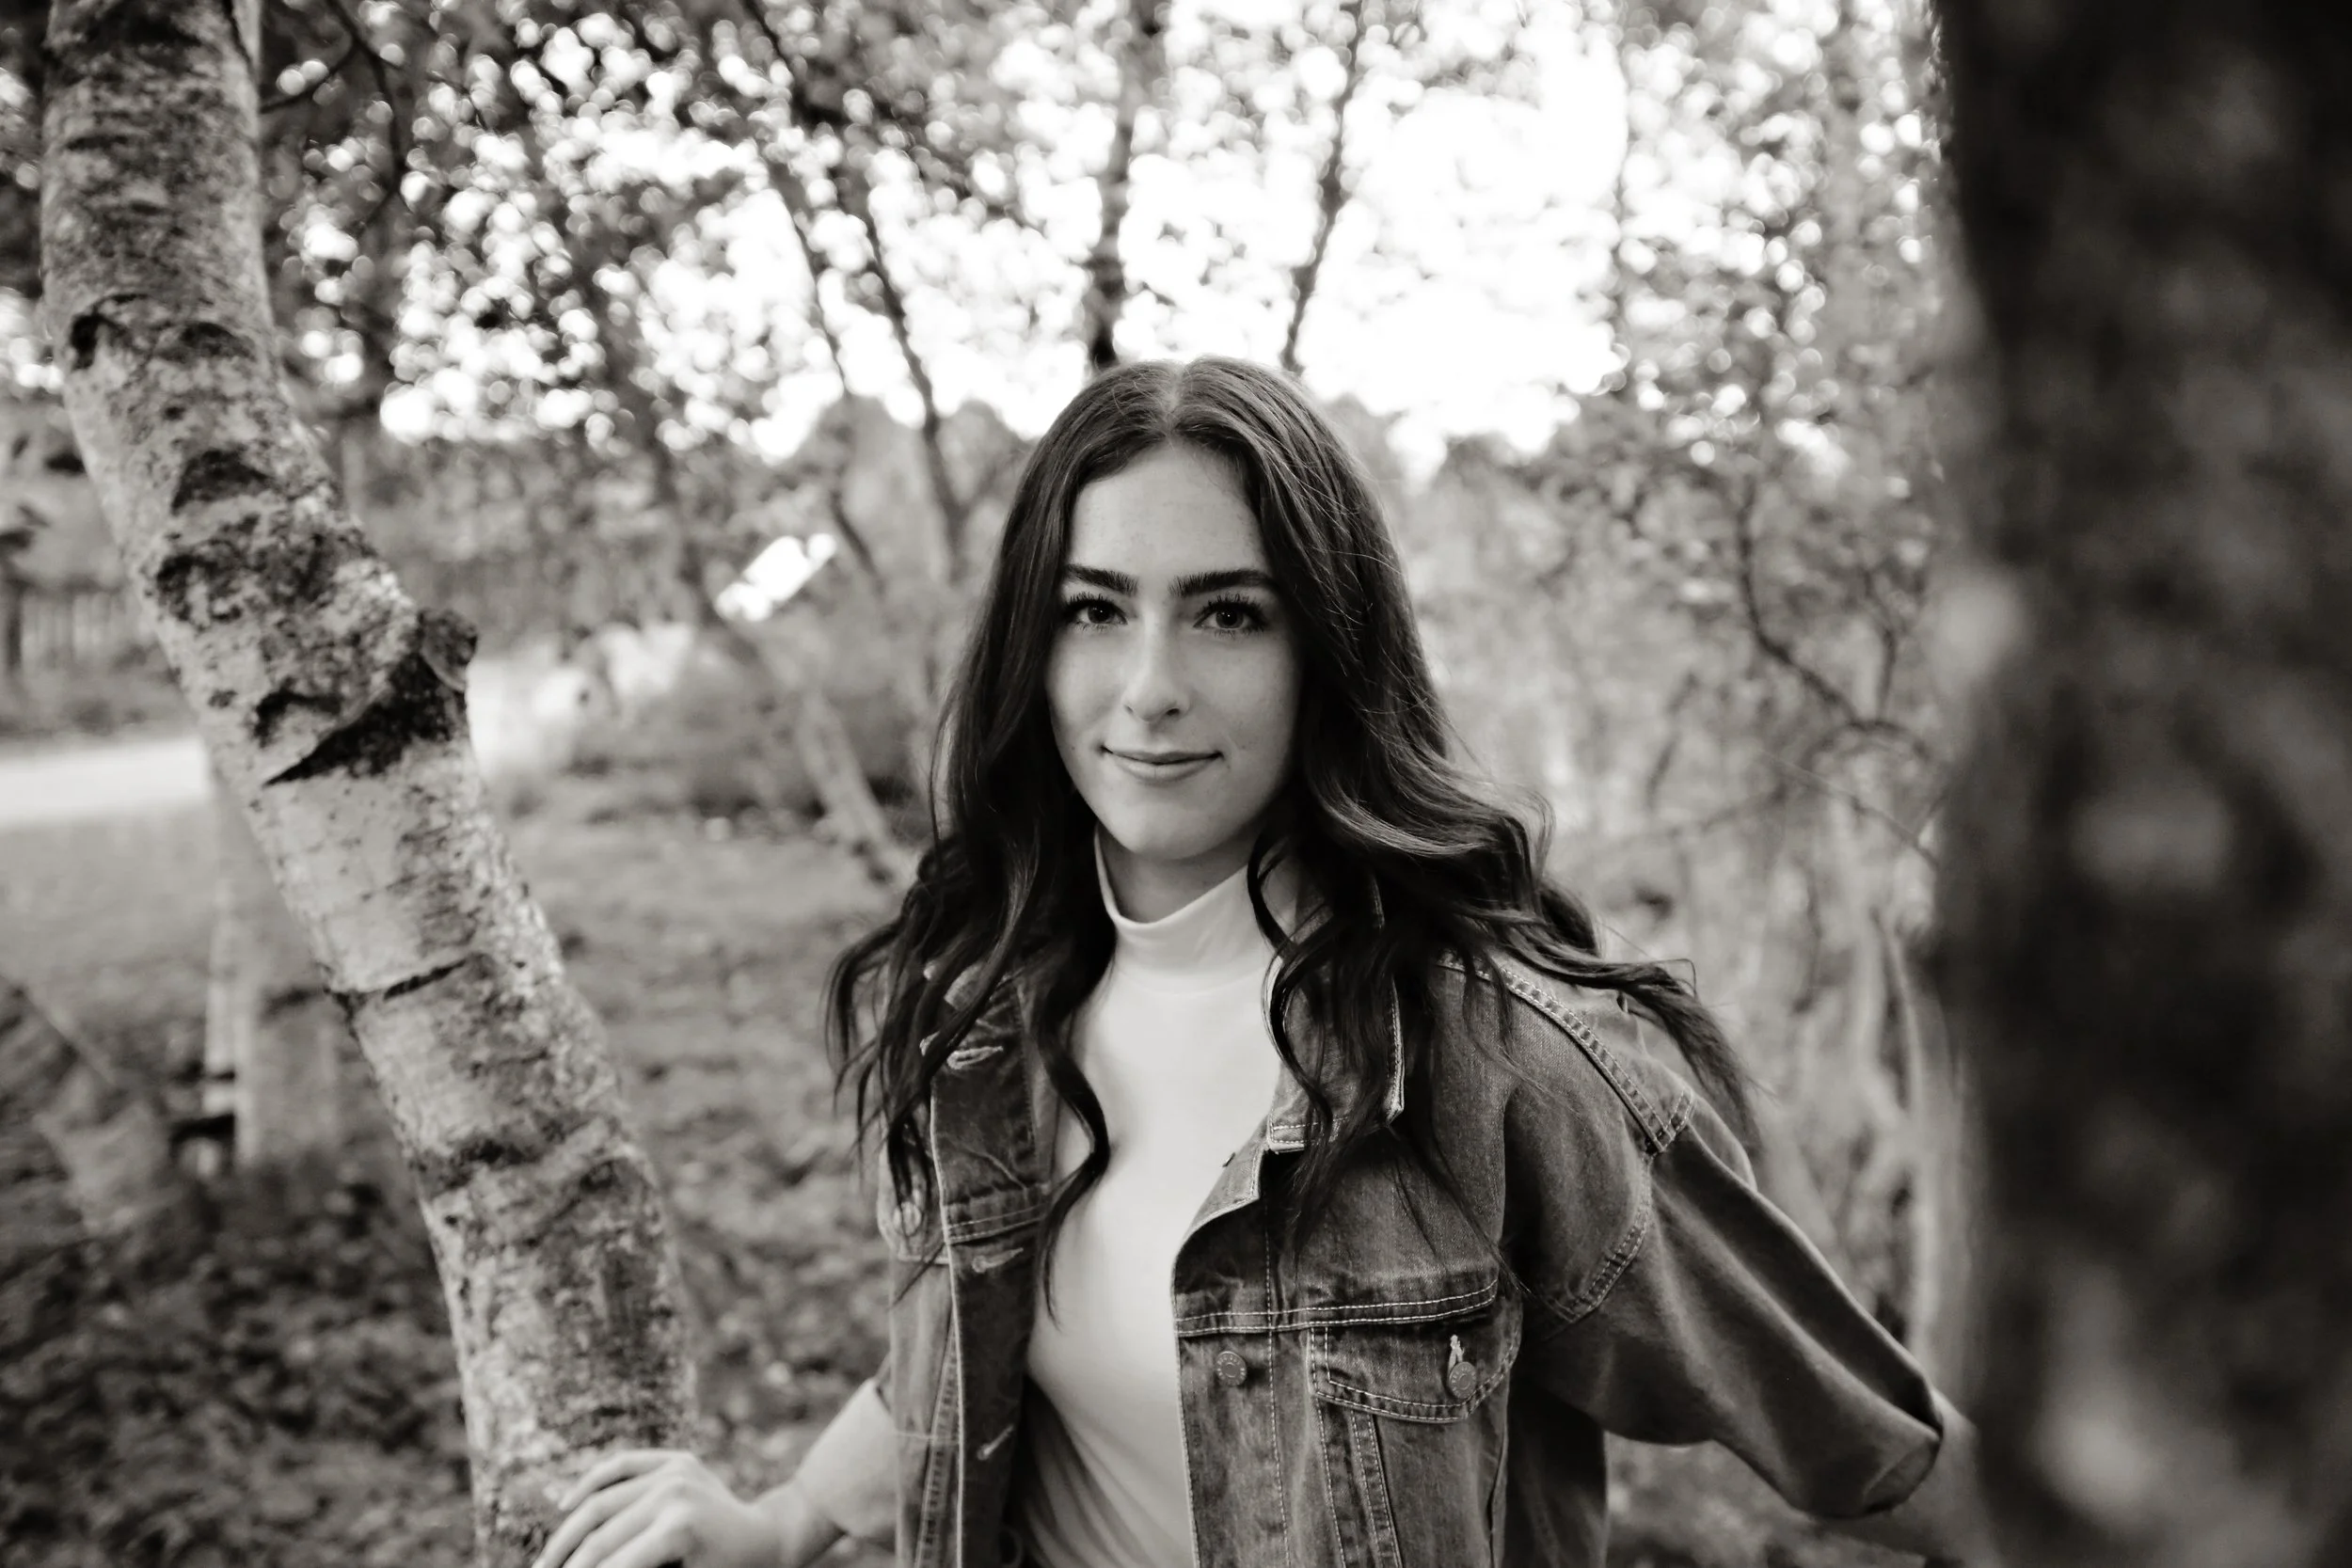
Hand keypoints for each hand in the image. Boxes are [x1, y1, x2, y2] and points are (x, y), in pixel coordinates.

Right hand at [532, 1450, 781, 1567]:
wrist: (767, 1538)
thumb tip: (595, 1565)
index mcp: (678, 1529)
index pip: (610, 1562)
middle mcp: (673, 1493)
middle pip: (600, 1535)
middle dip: (569, 1562)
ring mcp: (674, 1471)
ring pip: (602, 1501)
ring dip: (569, 1533)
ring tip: (547, 1561)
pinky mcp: (676, 1460)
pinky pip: (622, 1465)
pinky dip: (591, 1482)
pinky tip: (566, 1507)